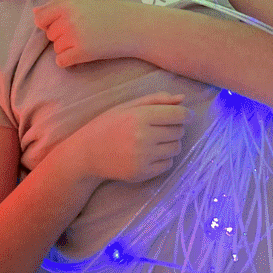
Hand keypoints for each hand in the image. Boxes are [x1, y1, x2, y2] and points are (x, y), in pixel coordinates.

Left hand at [34, 0, 142, 65]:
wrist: (136, 26)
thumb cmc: (112, 12)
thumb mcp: (85, 1)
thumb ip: (60, 5)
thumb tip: (35, 13)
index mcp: (68, 4)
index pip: (41, 17)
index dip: (49, 22)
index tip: (63, 24)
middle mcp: (68, 19)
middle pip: (50, 34)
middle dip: (62, 35)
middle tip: (84, 31)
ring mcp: (74, 36)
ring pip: (56, 48)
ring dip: (68, 48)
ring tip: (88, 41)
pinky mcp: (82, 52)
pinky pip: (61, 61)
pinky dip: (70, 60)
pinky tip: (85, 53)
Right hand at [64, 92, 188, 182]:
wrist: (86, 153)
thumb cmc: (108, 124)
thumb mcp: (128, 106)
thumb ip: (156, 100)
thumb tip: (182, 98)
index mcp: (140, 117)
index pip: (178, 115)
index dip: (186, 114)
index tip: (186, 115)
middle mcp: (143, 137)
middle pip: (179, 131)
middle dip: (176, 127)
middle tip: (162, 127)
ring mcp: (143, 158)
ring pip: (176, 148)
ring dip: (171, 143)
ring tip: (156, 139)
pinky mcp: (142, 173)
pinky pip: (168, 164)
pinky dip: (164, 158)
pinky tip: (150, 153)